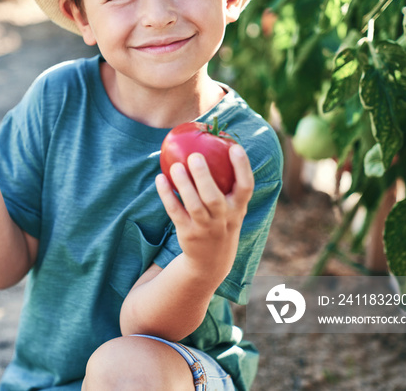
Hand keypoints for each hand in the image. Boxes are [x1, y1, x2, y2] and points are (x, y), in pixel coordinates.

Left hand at [155, 145, 253, 279]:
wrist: (211, 262)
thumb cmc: (221, 222)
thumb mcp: (231, 207)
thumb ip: (228, 182)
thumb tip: (215, 144)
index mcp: (238, 209)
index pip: (246, 187)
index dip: (242, 167)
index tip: (235, 147)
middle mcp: (224, 219)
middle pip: (215, 198)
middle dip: (205, 177)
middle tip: (195, 155)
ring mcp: (205, 228)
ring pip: (194, 206)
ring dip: (184, 185)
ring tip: (175, 165)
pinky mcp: (188, 234)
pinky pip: (175, 212)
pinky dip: (167, 196)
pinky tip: (160, 178)